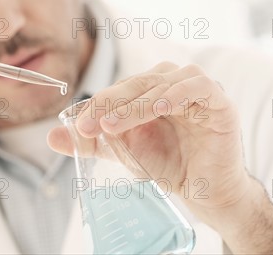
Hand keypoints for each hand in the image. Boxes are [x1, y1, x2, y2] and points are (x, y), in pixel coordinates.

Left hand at [48, 61, 249, 218]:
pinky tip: (159, 109)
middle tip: (89, 125)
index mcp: (155, 88)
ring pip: (163, 83)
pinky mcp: (219, 101)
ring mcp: (198, 89)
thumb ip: (93, 141)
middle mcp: (175, 83)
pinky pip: (198, 87)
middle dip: (111, 102)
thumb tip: (53, 136)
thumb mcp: (124, 151)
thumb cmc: (169, 164)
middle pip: (140, 82)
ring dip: (137, 103)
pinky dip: (176, 95)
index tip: (78, 125)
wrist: (203, 191)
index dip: (100, 102)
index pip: (124, 86)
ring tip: (113, 125)